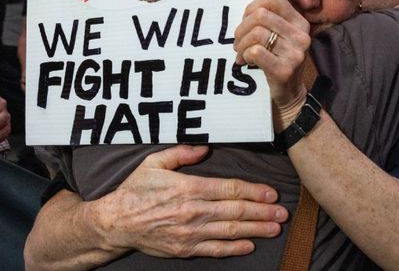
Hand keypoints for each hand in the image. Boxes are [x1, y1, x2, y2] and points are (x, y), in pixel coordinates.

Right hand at [95, 145, 286, 257]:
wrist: (116, 223)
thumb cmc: (135, 190)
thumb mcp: (154, 162)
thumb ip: (181, 153)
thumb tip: (205, 148)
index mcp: (189, 188)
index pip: (230, 189)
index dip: (254, 191)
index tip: (271, 193)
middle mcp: (193, 211)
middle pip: (236, 210)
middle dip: (263, 212)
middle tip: (282, 212)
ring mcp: (189, 233)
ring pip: (230, 230)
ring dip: (256, 229)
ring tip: (275, 228)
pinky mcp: (184, 248)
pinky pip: (214, 249)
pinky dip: (234, 248)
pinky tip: (250, 244)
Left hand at [234, 0, 311, 128]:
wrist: (291, 94)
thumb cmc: (279, 60)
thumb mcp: (282, 37)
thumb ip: (269, 21)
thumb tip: (245, 14)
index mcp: (300, 23)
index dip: (253, 7)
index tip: (246, 21)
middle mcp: (301, 35)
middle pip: (261, 15)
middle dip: (242, 28)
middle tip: (238, 42)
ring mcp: (295, 53)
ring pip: (257, 34)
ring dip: (241, 44)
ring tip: (241, 53)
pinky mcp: (285, 69)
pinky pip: (256, 52)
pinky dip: (245, 55)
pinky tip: (246, 61)